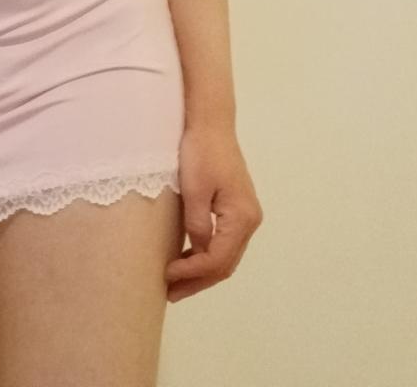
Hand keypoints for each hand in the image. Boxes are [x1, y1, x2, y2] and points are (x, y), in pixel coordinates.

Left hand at [165, 123, 262, 302]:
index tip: (167, 277)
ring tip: (175, 283)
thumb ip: (197, 224)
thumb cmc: (201, 151)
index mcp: (242, 218)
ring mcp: (245, 215)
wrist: (211, 123)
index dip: (192, 273)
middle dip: (198, 280)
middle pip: (225, 263)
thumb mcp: (194, 189)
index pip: (218, 259)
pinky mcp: (235, 208)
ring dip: (201, 270)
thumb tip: (198, 253)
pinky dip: (205, 254)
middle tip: (170, 293)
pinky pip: (223, 241)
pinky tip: (186, 259)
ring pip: (225, 255)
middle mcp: (249, 220)